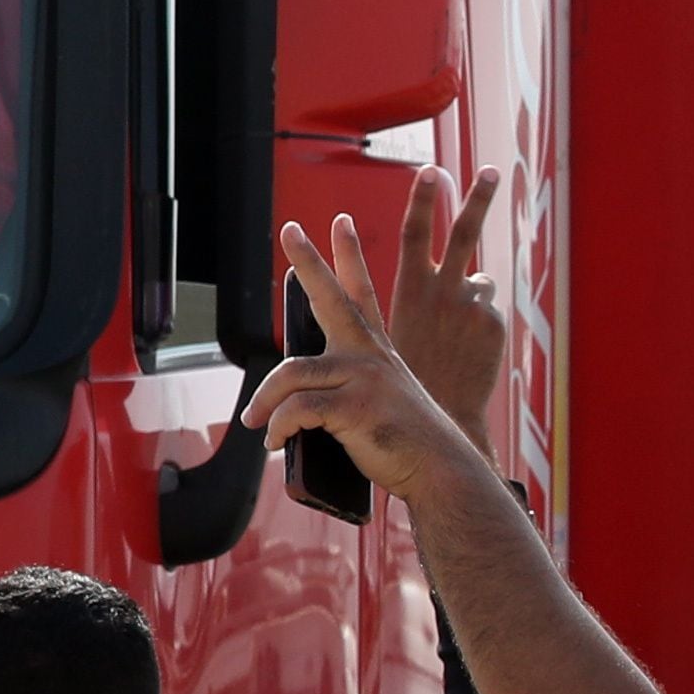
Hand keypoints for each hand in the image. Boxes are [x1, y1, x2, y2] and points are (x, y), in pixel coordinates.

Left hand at [241, 214, 492, 510]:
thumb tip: (296, 406)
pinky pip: (297, 408)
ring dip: (264, 399)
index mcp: (377, 352)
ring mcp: (363, 377)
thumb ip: (344, 395)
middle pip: (331, 298)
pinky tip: (275, 441)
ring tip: (253, 420)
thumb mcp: (378, 407)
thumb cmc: (407, 445)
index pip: (361, 293)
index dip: (348, 256)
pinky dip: (278, 426)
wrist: (441, 471)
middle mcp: (370, 355)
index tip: (340, 222)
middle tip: (291, 230)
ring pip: (291, 371)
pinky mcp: (353, 406)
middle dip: (309, 261)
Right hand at [376, 163, 510, 450]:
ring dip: (471, 294)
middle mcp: (443, 291)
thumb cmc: (404, 381)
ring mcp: (471, 307)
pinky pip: (488, 312)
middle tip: (492, 171)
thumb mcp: (389, 338)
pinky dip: (479, 326)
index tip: (429, 170)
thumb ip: (410, 305)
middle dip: (478, 199)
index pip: (415, 233)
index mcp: (410, 291)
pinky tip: (469, 351)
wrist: (440, 420)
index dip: (421, 201)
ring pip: (479, 280)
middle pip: (463, 233)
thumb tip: (430, 286)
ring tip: (456, 330)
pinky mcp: (493, 324)